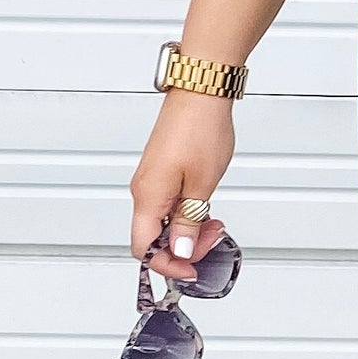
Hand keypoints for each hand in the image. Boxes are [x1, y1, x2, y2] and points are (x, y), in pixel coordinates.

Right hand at [129, 89, 235, 281]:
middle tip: (211, 238)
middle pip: (153, 236)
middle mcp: (144, 189)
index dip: (169, 264)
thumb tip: (181, 250)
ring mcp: (152, 178)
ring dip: (187, 228)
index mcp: (148, 196)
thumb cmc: (200, 127)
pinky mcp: (162, 168)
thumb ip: (190, 220)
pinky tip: (204, 205)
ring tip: (213, 222)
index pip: (144, 249)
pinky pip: (168, 202)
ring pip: (162, 219)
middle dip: (183, 246)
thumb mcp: (202, 184)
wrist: (201, 89)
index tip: (192, 269)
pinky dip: (186, 210)